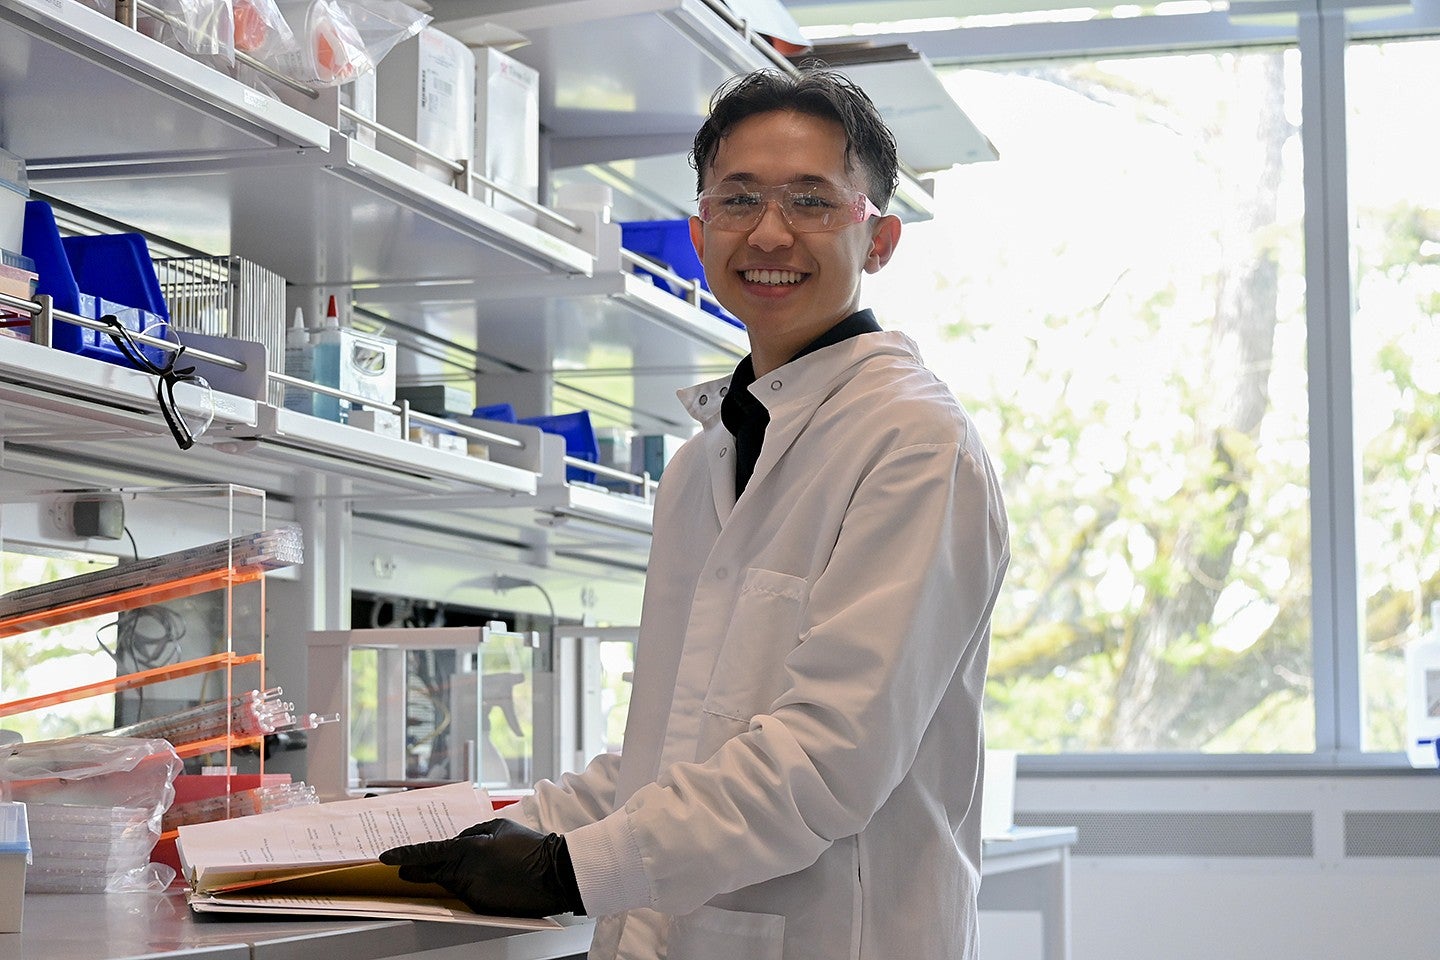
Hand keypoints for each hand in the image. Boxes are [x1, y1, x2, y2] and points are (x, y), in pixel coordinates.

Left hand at [379, 818, 584, 917]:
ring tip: (477, 867)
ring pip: (451, 884)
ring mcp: (473, 893)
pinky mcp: (482, 907)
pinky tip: (489, 879)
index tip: (385, 858)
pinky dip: (471, 886)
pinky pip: (468, 894)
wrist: (553, 873)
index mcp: (467, 849)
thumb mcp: (498, 826)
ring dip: (453, 876)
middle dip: (417, 871)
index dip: (404, 856)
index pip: (426, 853)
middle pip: (432, 873)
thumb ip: (471, 832)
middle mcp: (465, 873)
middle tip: (405, 869)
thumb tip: (456, 841)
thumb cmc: (528, 846)